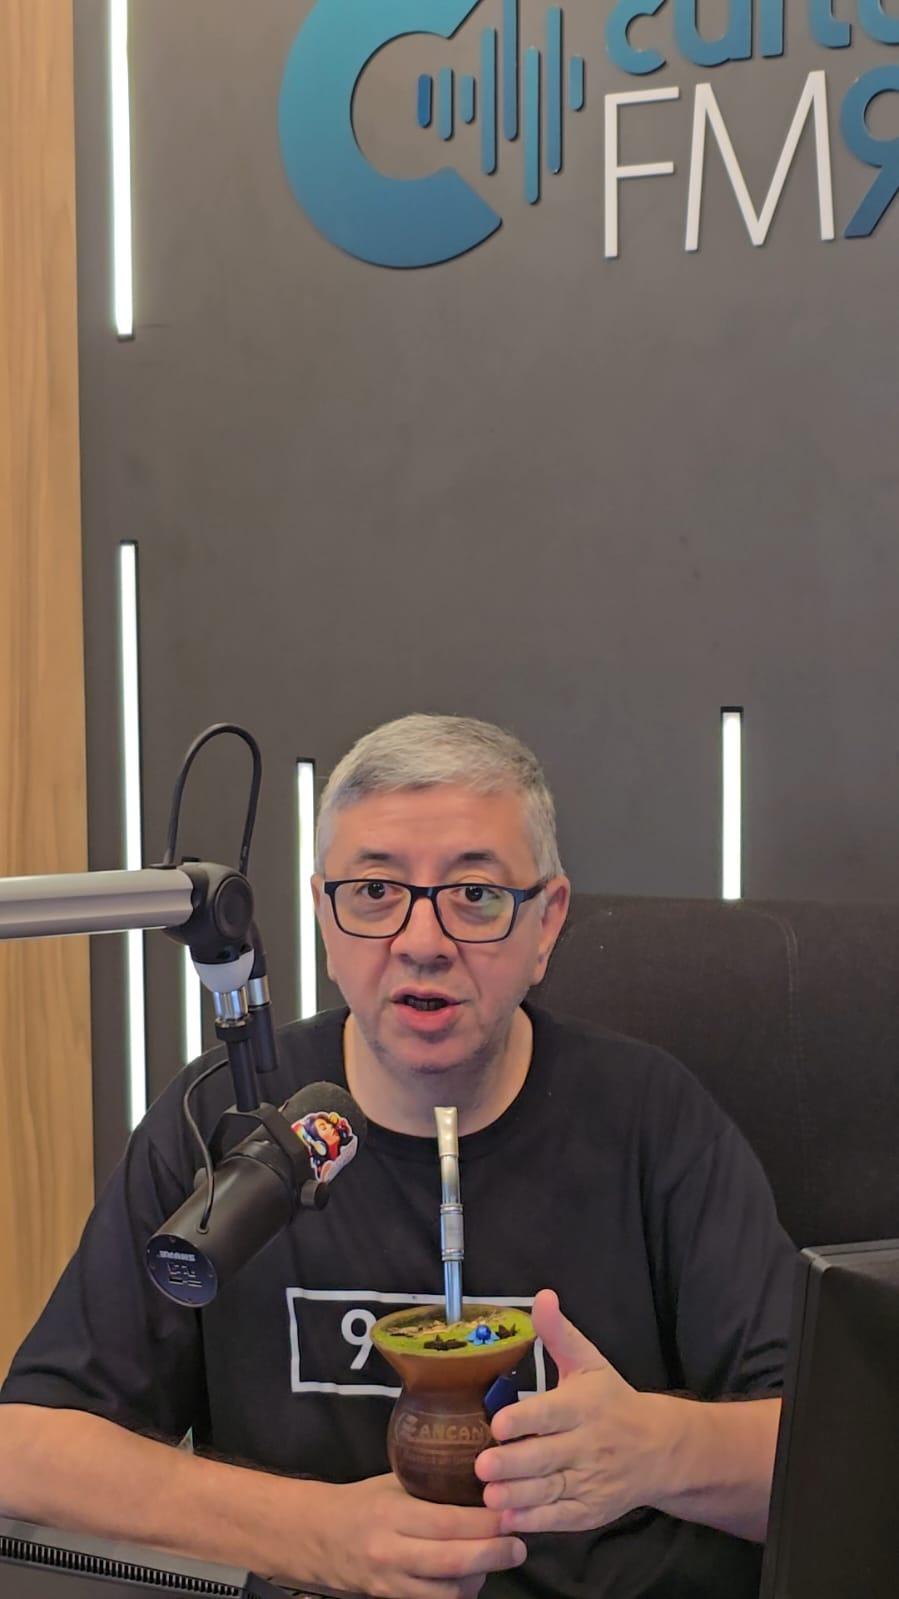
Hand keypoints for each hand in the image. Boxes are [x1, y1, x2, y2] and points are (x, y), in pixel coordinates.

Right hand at [325, 1472, 527, 1598]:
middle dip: (493, 1555)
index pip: (448, 1522)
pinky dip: (459, 1593)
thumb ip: (432, 1484)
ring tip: (497, 1559)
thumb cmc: (362, 1501)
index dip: (486, 1523)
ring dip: (480, 1577)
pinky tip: (471, 1577)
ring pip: (447, 1591)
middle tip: (519, 1546)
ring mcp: (390, 1582)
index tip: (512, 1513)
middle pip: (453, 1561)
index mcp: (392, 1512)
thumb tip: (484, 1478)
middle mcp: (391, 1551)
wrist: (317, 1537)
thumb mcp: (393, 1483)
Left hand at [474, 1289, 666, 1534]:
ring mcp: (590, 1481)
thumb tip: (542, 1295)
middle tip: (481, 1465)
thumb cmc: (611, 1400)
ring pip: (551, 1491)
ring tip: (489, 1496)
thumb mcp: (589, 1363)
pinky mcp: (590, 1511)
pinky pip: (562, 1518)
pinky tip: (510, 1520)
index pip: (552, 1413)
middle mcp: (587, 1445)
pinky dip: (537, 1522)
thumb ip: (559, 1333)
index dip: (525, 1419)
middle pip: (547, 1457)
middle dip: (514, 1462)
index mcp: (584, 1406)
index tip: (497, 1422)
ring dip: (519, 1496)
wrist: (658, 1448)